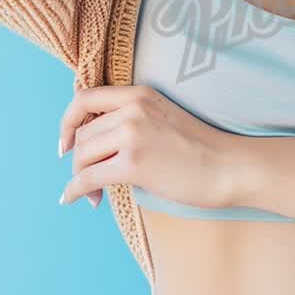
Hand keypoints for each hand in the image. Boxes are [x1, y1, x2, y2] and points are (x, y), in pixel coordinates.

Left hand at [57, 85, 244, 210]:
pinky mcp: (133, 163)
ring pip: (81, 156)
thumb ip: (132, 120)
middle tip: (88, 180)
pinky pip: (87, 177)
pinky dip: (75, 191)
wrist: (229, 166)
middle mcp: (133, 108)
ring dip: (80, 177)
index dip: (67, 122)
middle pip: (82, 134)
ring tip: (93, 192)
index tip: (65, 144)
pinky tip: (78, 200)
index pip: (84, 98)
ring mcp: (132, 134)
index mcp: (140, 94)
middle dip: (78, 159)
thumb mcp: (163, 118)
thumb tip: (96, 144)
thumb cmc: (201, 149)